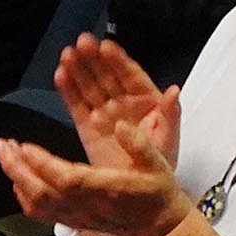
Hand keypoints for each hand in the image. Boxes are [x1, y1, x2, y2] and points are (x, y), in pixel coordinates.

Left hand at [0, 125, 190, 235]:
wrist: (158, 226)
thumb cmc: (157, 194)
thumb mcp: (159, 163)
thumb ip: (140, 144)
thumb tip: (123, 127)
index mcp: (108, 189)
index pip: (68, 179)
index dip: (43, 164)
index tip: (27, 146)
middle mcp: (88, 205)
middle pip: (43, 191)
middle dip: (17, 168)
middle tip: (3, 145)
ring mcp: (77, 215)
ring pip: (37, 202)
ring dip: (16, 178)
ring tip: (6, 156)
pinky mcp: (72, 220)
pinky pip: (40, 212)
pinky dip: (23, 196)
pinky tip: (17, 180)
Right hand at [52, 34, 180, 173]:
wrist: (141, 192)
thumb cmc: (159, 163)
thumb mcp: (168, 140)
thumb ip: (171, 114)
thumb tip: (174, 91)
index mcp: (146, 102)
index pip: (131, 75)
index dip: (118, 60)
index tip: (107, 47)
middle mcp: (124, 103)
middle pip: (107, 75)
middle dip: (95, 58)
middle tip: (82, 42)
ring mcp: (105, 113)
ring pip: (90, 86)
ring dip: (78, 69)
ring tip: (67, 55)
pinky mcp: (88, 127)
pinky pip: (77, 105)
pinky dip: (68, 91)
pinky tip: (61, 75)